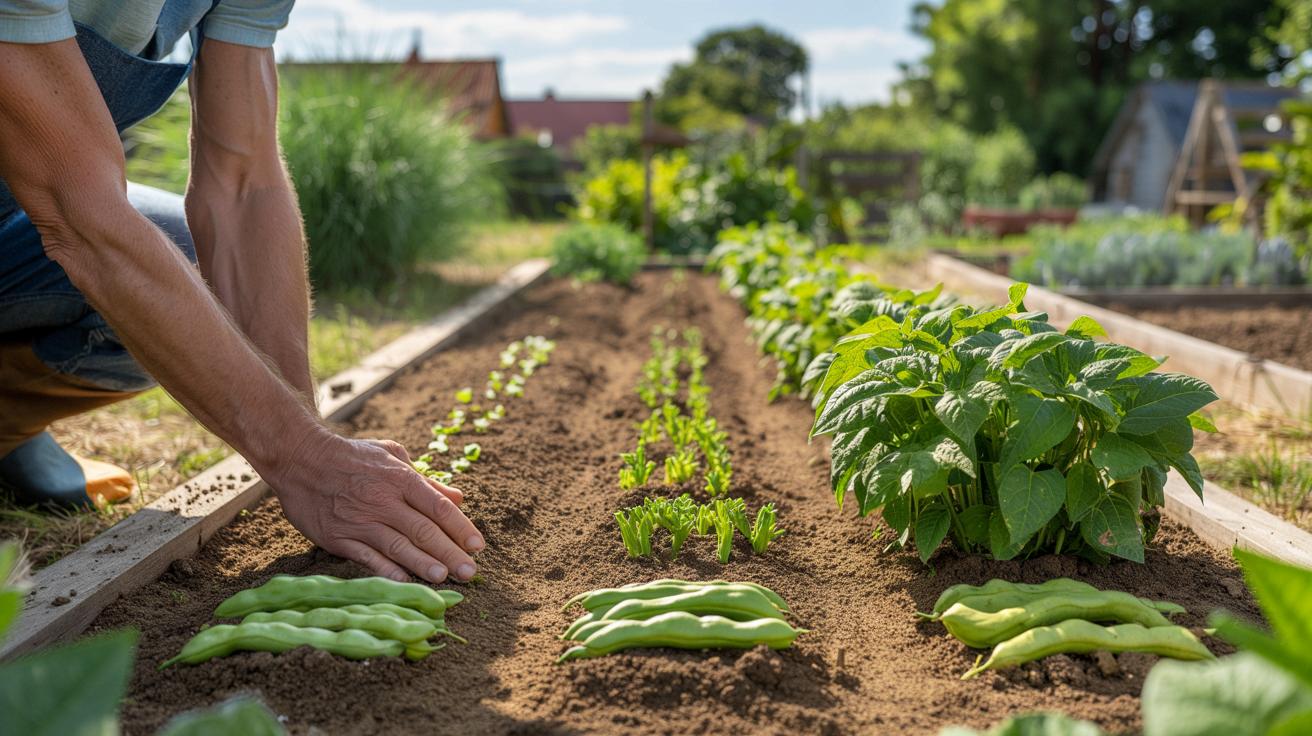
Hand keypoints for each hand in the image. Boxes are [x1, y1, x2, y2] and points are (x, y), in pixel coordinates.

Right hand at [271, 432, 484, 583]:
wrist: (300, 458)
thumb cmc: (353, 456)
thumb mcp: (392, 455)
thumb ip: (425, 480)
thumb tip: (458, 498)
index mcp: (399, 478)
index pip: (437, 506)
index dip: (460, 527)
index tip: (478, 545)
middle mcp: (382, 500)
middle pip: (423, 530)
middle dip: (450, 552)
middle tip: (470, 572)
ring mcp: (359, 520)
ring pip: (398, 546)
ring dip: (423, 564)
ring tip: (444, 578)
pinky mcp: (338, 537)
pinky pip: (367, 557)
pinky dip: (387, 570)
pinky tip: (406, 581)